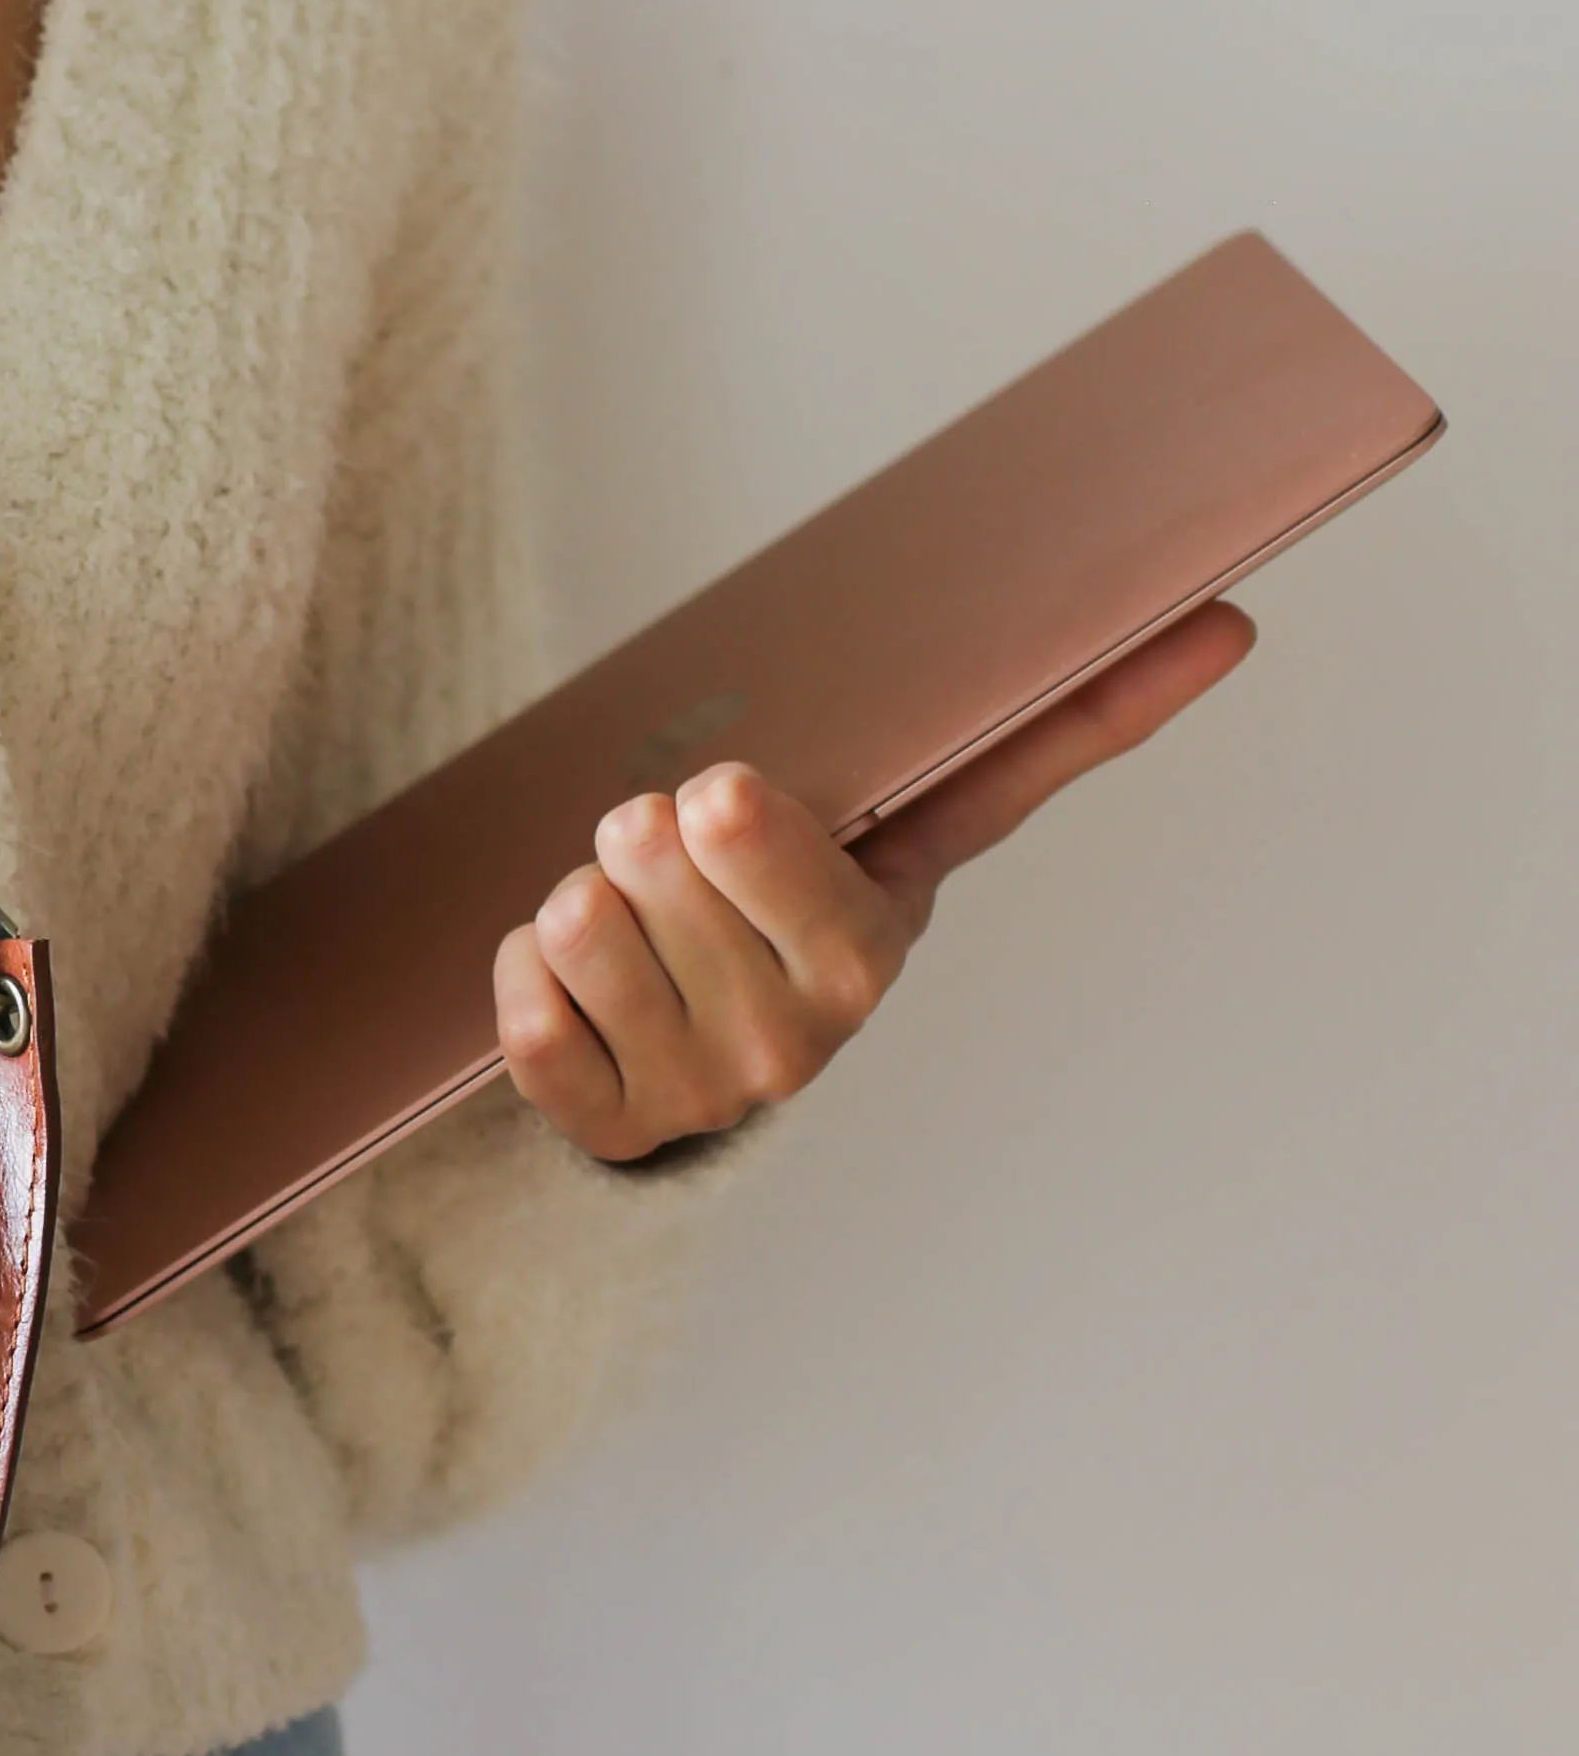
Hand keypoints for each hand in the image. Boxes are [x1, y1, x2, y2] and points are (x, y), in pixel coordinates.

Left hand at [494, 597, 1254, 1163]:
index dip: (742, 832)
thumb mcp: (919, 819)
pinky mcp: (603, 1130)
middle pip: (648, 852)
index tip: (721, 793)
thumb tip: (1234, 625)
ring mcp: (695, 1093)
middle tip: (673, 845)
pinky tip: (579, 973)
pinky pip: (522, 1010)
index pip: (781, 864)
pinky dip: (525, 967)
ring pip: (579, 918)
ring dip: (582, 893)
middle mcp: (793, 1044)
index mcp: (866, 955)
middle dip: (643, 825)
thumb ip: (1056, 734)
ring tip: (633, 911)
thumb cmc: (810, 904)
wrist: (720, 1055)